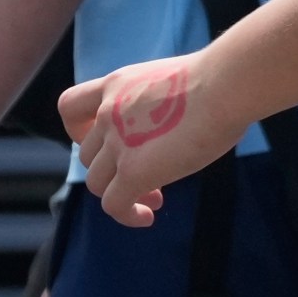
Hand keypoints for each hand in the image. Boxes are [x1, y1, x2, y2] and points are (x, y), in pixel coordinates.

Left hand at [59, 53, 234, 228]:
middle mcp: (109, 112)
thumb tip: (176, 125)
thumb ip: (159, 102)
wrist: (225, 84)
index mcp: (118, 84)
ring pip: (97, 184)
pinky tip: (149, 218)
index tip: (106, 141)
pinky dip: (128, 216)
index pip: (71, 106)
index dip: (79, 131)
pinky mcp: (133, 172)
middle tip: (150, 177)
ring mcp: (117, 143)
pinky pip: (114, 206)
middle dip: (113, 170)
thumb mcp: (173, 81)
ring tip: (154, 199)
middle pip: (88, 155)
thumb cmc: (220, 78)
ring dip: (122, 195)